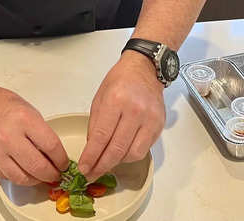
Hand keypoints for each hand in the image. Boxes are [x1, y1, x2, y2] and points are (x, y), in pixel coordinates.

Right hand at [0, 86, 68, 185]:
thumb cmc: (1, 105)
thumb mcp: (28, 111)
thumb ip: (42, 132)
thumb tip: (54, 155)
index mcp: (23, 119)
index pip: (51, 146)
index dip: (61, 159)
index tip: (64, 163)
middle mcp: (9, 137)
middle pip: (39, 167)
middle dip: (52, 174)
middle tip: (56, 174)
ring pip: (24, 178)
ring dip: (36, 180)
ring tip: (41, 175)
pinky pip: (9, 178)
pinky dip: (19, 176)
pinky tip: (24, 170)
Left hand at [78, 50, 164, 180]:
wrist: (144, 70)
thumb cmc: (120, 81)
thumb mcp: (99, 98)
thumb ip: (95, 124)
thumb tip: (91, 149)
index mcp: (115, 101)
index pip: (101, 136)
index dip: (91, 156)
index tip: (84, 167)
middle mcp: (134, 110)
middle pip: (117, 148)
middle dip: (102, 165)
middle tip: (92, 173)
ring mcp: (149, 119)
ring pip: (132, 154)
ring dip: (117, 162)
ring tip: (105, 163)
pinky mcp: (159, 126)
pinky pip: (143, 149)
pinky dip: (130, 155)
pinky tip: (121, 154)